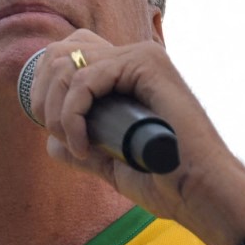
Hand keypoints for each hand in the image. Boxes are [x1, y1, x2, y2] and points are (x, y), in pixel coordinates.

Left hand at [25, 31, 244, 244]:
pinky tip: (84, 145)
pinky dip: (73, 114)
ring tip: (77, 146)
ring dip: (57, 110)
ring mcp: (142, 58)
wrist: (199, 193)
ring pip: (69, 64)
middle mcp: (134, 58)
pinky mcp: (147, 65)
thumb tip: (52, 142)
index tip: (55, 130)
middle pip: (62, 51)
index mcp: (127, 74)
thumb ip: (83, 149)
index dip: (47, 89)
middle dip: (44, 97)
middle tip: (59, 136)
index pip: (68, 55)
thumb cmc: (164, 182)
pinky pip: (85, 79)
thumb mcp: (110, 164)